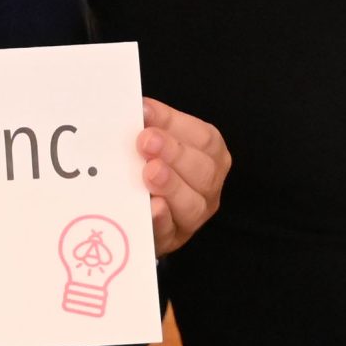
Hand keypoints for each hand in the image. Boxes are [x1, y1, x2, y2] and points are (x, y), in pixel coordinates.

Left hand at [140, 99, 228, 257]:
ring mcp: (192, 217)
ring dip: (171, 185)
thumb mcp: (155, 144)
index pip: (203, 138)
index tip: (144, 111)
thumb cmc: (147, 168)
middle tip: (145, 141)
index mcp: (209, 156)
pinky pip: (170, 232)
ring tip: (149, 172)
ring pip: (192, 204)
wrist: (136, 214)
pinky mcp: (171, 239)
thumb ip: (152, 126)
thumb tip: (137, 106)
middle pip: (203, 170)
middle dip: (174, 153)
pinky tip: (152, 207)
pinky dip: (161, 219)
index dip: (174, 123)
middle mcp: (207, 187)